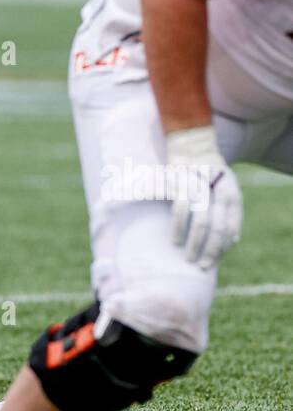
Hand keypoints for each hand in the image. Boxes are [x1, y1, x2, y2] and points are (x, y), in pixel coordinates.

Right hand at [166, 128, 242, 268]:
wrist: (191, 144)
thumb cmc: (208, 174)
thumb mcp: (226, 188)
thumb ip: (230, 212)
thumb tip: (234, 240)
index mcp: (232, 192)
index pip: (231, 226)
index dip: (222, 246)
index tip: (213, 260)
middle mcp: (218, 189)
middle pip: (218, 227)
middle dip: (210, 251)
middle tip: (202, 266)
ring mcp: (199, 185)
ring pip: (201, 221)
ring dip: (194, 242)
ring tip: (187, 256)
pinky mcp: (181, 181)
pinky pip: (180, 210)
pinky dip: (178, 227)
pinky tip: (175, 240)